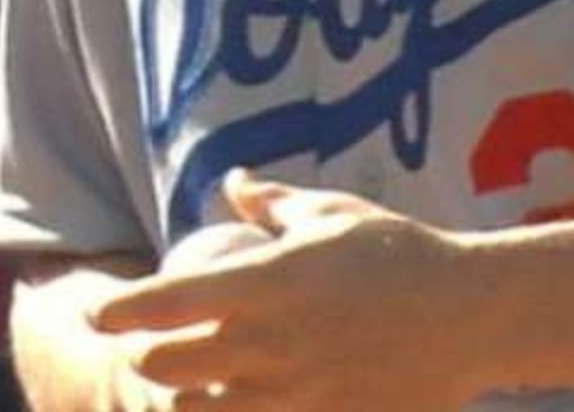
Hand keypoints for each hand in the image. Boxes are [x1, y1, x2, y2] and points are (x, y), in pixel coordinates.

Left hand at [91, 171, 480, 411]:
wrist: (474, 316)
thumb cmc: (402, 254)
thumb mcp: (333, 213)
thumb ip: (270, 204)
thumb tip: (231, 184)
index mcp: (266, 283)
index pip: (163, 302)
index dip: (118, 309)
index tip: (99, 309)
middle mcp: (270, 343)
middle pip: (164, 367)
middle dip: (143, 358)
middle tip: (145, 348)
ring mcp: (296, 393)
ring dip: (183, 398)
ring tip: (188, 384)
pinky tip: (238, 406)